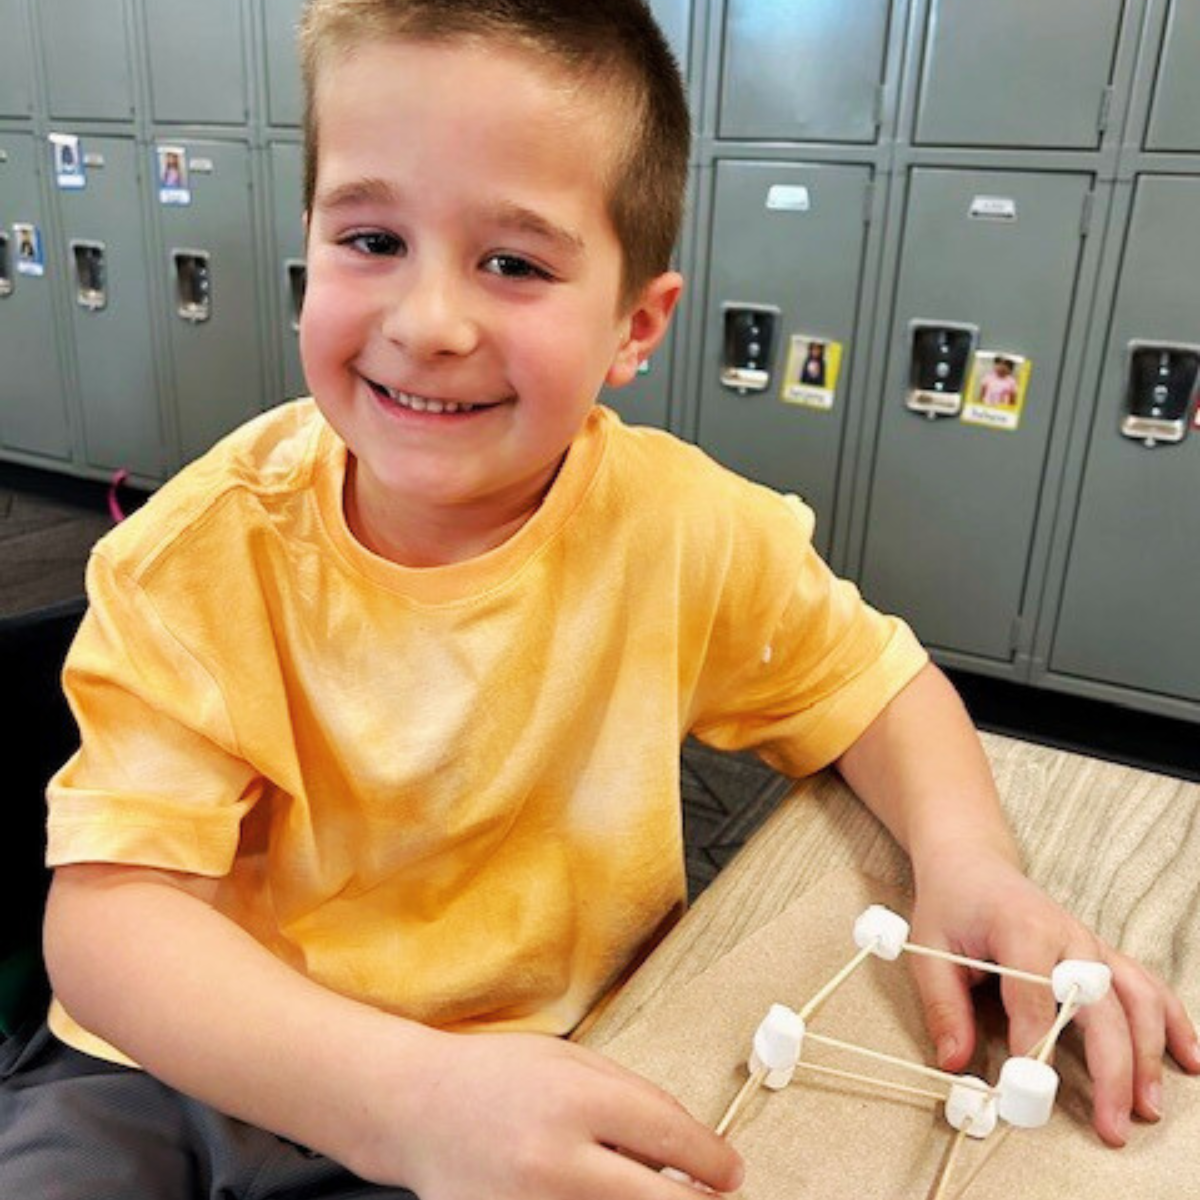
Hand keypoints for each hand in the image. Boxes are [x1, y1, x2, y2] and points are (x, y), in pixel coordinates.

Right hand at [348, 1028, 743, 1197]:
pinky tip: (605, 1198)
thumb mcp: (571, 1061)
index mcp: (575, 1100)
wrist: (416, 1107)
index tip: (730, 1172)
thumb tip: (695, 1147)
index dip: (715, 1161)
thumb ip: (634, 1099)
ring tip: (654, 1193)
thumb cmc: (495, 1075)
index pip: (672, 1139)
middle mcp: (555, 1160)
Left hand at [908, 847, 1199, 1144]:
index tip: (1029, 1088)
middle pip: (1101, 1006)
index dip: (1035, 1042)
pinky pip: (1147, 986)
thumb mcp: (929, 949)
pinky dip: (1173, 1021)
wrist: (972, 864)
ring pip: (1136, 999)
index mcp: (1020, 928)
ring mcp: (1091, 944)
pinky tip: (1188, 1058)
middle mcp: (1067, 936)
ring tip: (1149, 1106)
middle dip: (1111, 1069)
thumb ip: (943, 1007)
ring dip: (1147, 1054)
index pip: (1035, 995)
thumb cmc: (951, 906)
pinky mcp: (1102, 954)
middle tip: (1112, 1125)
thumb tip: (954, 1065)